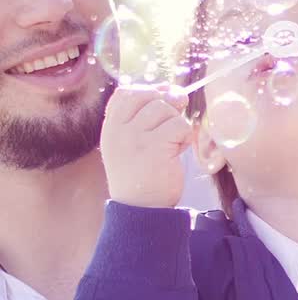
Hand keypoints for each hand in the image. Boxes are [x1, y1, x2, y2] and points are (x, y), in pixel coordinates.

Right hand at [101, 83, 191, 207]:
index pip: (126, 92)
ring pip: (166, 109)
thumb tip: (172, 89)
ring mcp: (136, 138)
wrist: (141, 209)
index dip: (149, 91)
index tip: (162, 103)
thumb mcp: (134, 143)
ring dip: (176, 124)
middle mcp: (119, 130)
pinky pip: (179, 125)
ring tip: (172, 144)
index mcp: (111, 127)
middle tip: (173, 125)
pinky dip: (184, 136)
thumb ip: (145, 116)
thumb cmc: (142, 175)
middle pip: (150, 96)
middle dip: (168, 105)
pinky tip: (177, 151)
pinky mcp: (155, 148)